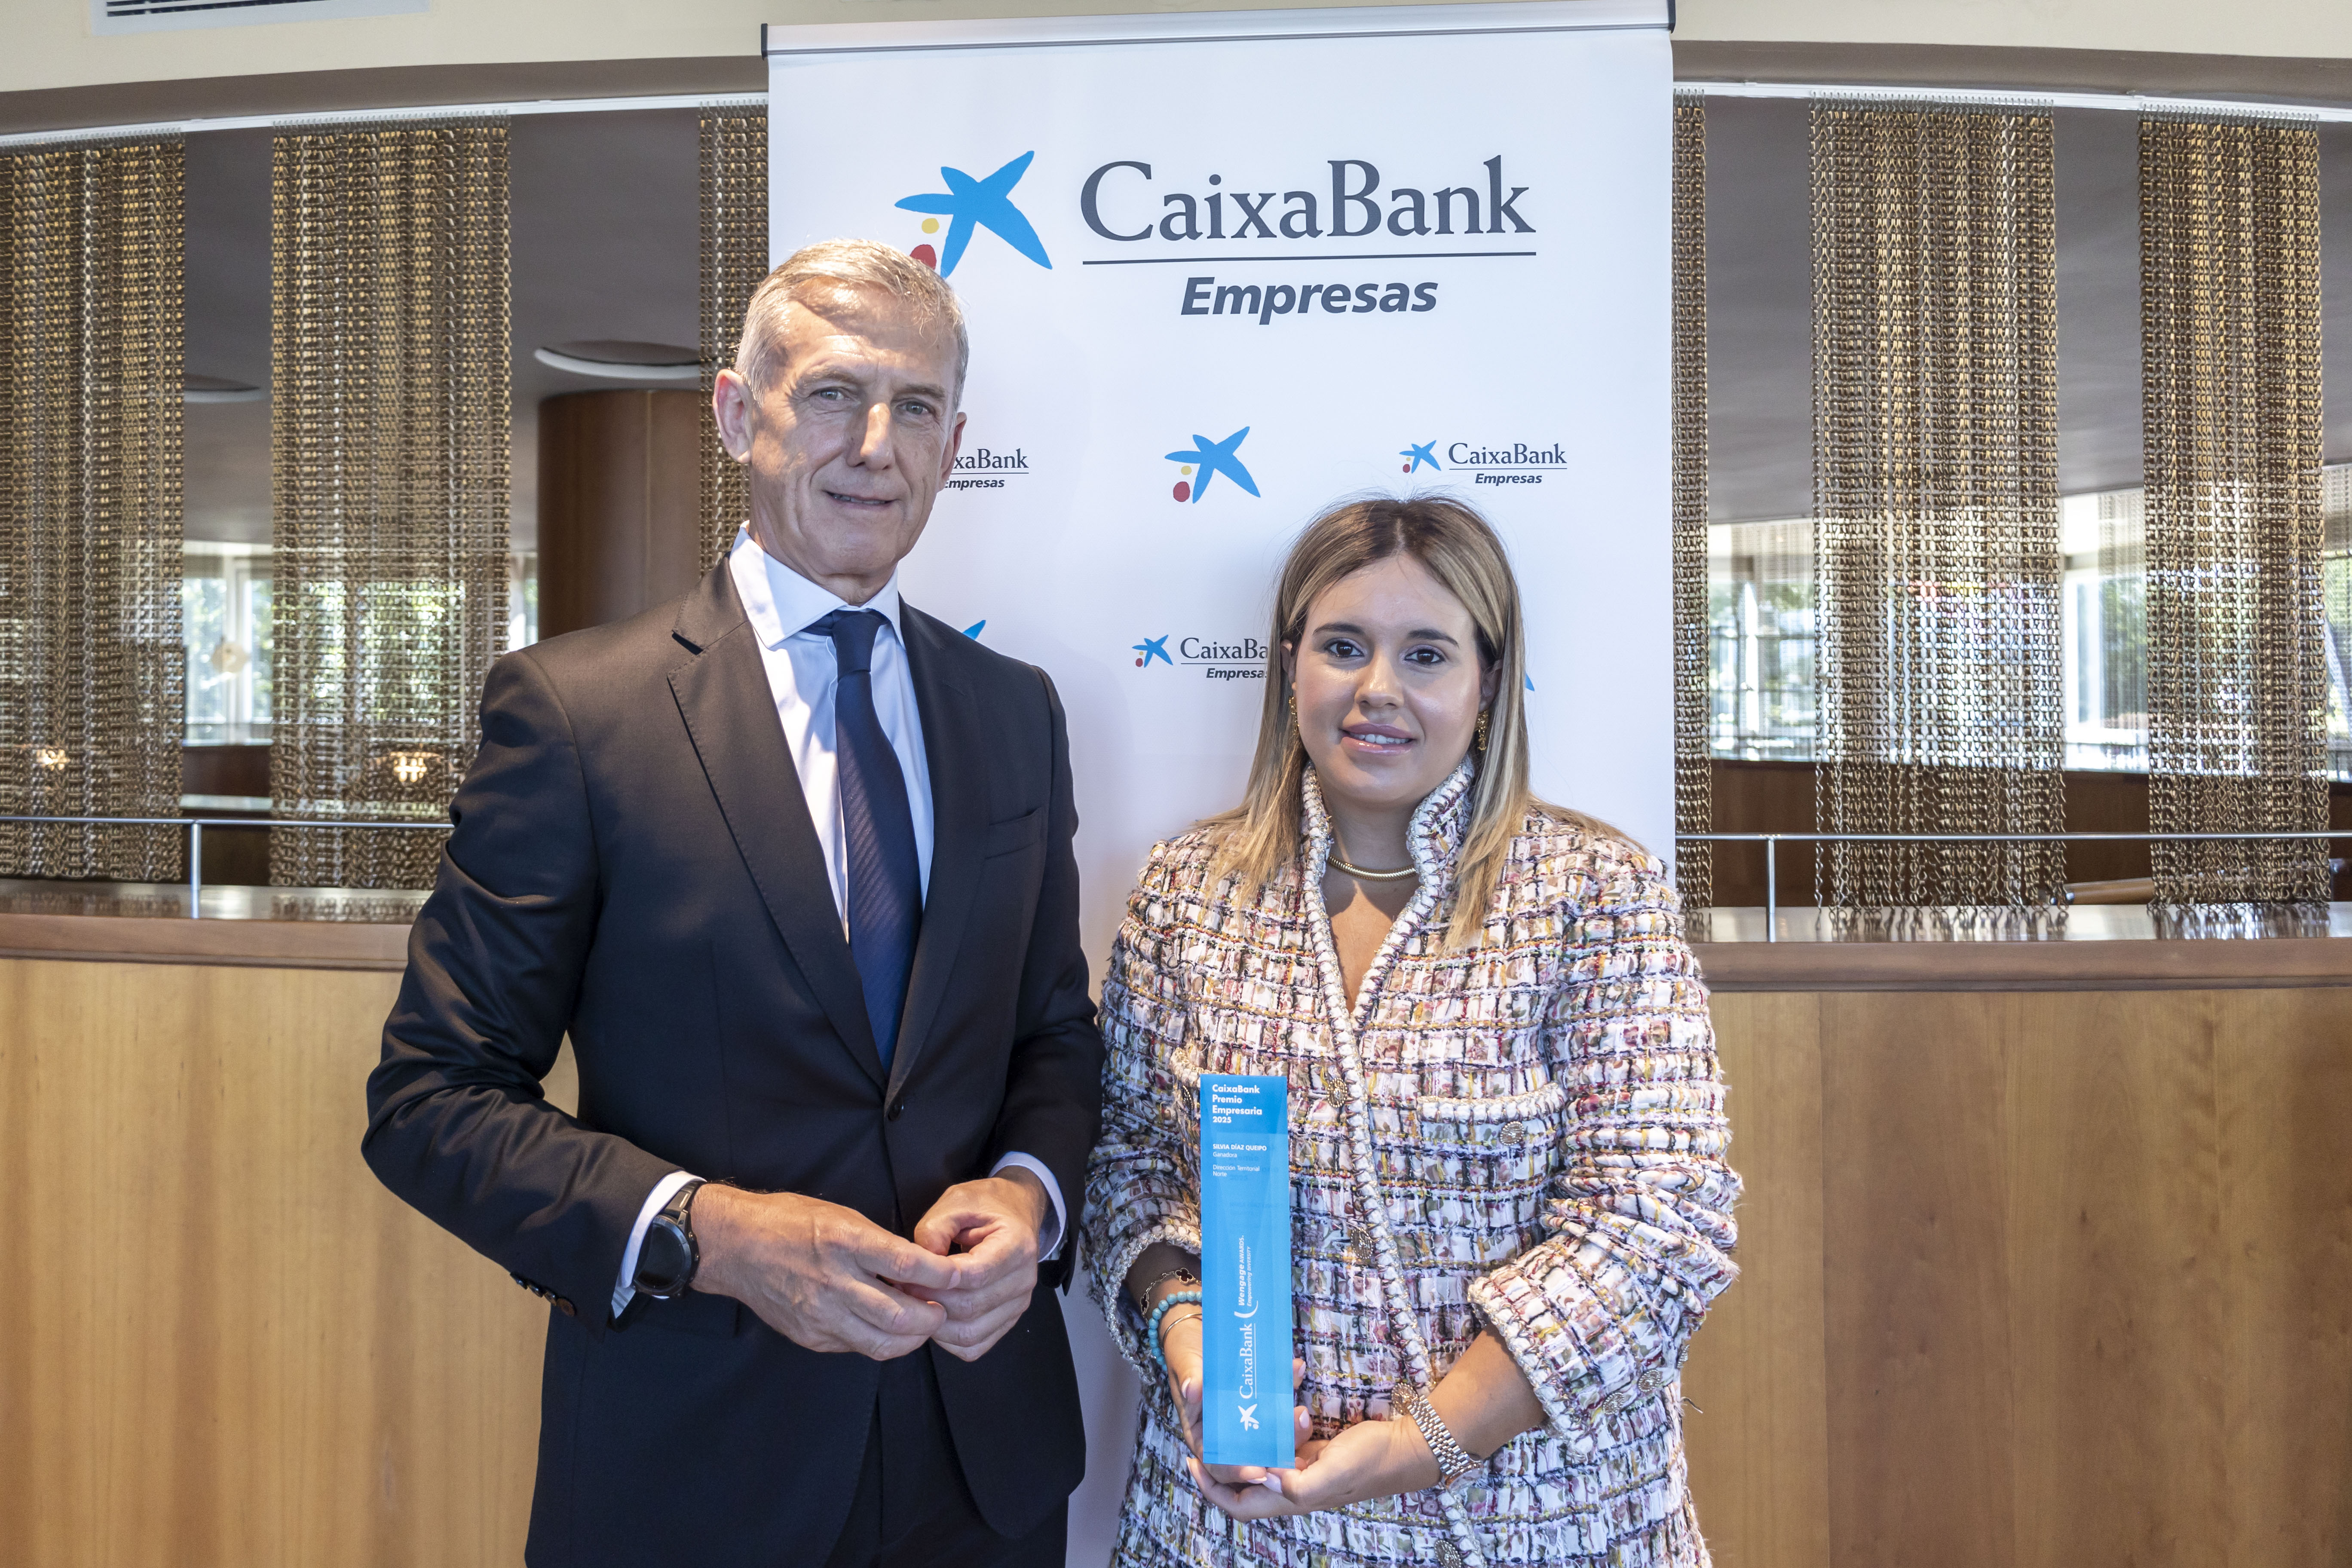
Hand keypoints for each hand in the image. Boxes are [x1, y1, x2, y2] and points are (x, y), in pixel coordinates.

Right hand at [693, 1185, 961, 1358]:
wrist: (736, 1247)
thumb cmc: (791, 1222)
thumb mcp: (841, 1216)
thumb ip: (879, 1245)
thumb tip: (918, 1268)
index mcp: (845, 1242)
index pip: (907, 1266)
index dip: (940, 1276)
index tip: (958, 1277)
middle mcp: (834, 1281)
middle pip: (900, 1315)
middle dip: (932, 1317)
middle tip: (943, 1309)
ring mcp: (821, 1314)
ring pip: (882, 1341)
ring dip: (911, 1338)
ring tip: (922, 1325)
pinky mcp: (811, 1336)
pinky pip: (856, 1347)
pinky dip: (879, 1341)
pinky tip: (886, 1329)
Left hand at [910, 1171, 1047, 1361]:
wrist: (1014, 1214)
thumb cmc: (984, 1206)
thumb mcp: (956, 1202)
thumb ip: (935, 1229)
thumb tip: (919, 1265)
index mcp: (1017, 1246)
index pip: (975, 1275)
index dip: (937, 1281)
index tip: (908, 1274)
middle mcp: (1024, 1281)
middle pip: (970, 1308)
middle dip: (930, 1302)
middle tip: (903, 1289)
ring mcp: (1018, 1306)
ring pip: (970, 1334)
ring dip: (935, 1325)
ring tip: (916, 1303)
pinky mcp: (1007, 1322)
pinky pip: (974, 1347)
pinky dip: (948, 1340)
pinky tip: (936, 1318)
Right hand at [1161, 1314, 1310, 1490]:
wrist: (1195, 1329)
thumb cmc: (1184, 1350)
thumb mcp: (1183, 1361)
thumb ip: (1189, 1375)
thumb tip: (1193, 1390)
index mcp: (1201, 1431)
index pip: (1218, 1461)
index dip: (1237, 1471)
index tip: (1258, 1472)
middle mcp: (1225, 1427)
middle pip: (1250, 1452)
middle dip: (1274, 1454)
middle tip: (1293, 1453)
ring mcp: (1245, 1411)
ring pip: (1270, 1431)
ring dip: (1289, 1427)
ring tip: (1301, 1414)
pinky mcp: (1261, 1394)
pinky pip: (1278, 1398)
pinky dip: (1289, 1386)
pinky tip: (1297, 1369)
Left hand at [1184, 1410, 1441, 1520]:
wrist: (1405, 1447)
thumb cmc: (1371, 1463)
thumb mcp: (1333, 1474)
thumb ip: (1296, 1485)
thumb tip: (1261, 1477)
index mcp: (1291, 1498)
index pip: (1239, 1503)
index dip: (1213, 1488)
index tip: (1192, 1461)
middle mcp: (1291, 1485)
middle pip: (1245, 1478)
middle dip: (1226, 1453)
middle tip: (1209, 1423)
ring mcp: (1303, 1467)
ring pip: (1262, 1453)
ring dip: (1251, 1429)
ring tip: (1239, 1402)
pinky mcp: (1314, 1450)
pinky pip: (1283, 1437)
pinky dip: (1276, 1419)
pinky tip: (1279, 1395)